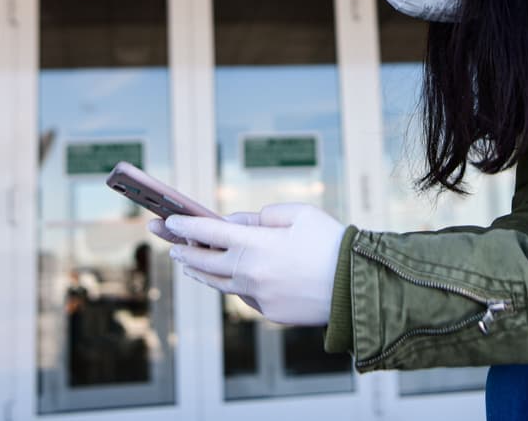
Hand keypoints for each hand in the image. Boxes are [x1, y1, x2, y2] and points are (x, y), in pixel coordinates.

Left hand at [164, 203, 345, 325]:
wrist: (357, 285)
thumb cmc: (331, 242)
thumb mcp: (299, 214)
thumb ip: (263, 216)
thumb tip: (235, 224)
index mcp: (257, 244)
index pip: (209, 233)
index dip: (186, 226)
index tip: (169, 221)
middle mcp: (251, 273)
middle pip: (206, 261)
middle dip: (185, 250)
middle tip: (170, 244)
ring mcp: (259, 296)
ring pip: (219, 284)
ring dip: (201, 272)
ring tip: (189, 264)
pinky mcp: (270, 312)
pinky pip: (245, 297)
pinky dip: (234, 285)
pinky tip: (230, 278)